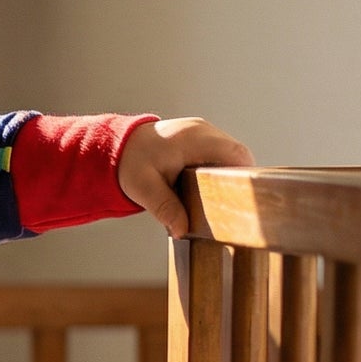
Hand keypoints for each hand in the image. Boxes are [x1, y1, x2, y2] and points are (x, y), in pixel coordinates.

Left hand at [118, 118, 255, 239]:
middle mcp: (203, 130)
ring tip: (219, 199)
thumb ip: (165, 209)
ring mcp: (203, 131)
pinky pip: (219, 153)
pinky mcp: (199, 137)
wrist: (116, 146)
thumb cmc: (129, 164)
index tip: (241, 199)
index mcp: (194, 139)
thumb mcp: (144, 189)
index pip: (236, 154)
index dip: (244, 176)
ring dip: (226, 174)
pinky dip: (217, 169)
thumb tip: (182, 231)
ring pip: (230, 154)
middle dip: (236, 179)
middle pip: (238, 155)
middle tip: (230, 205)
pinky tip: (208, 188)